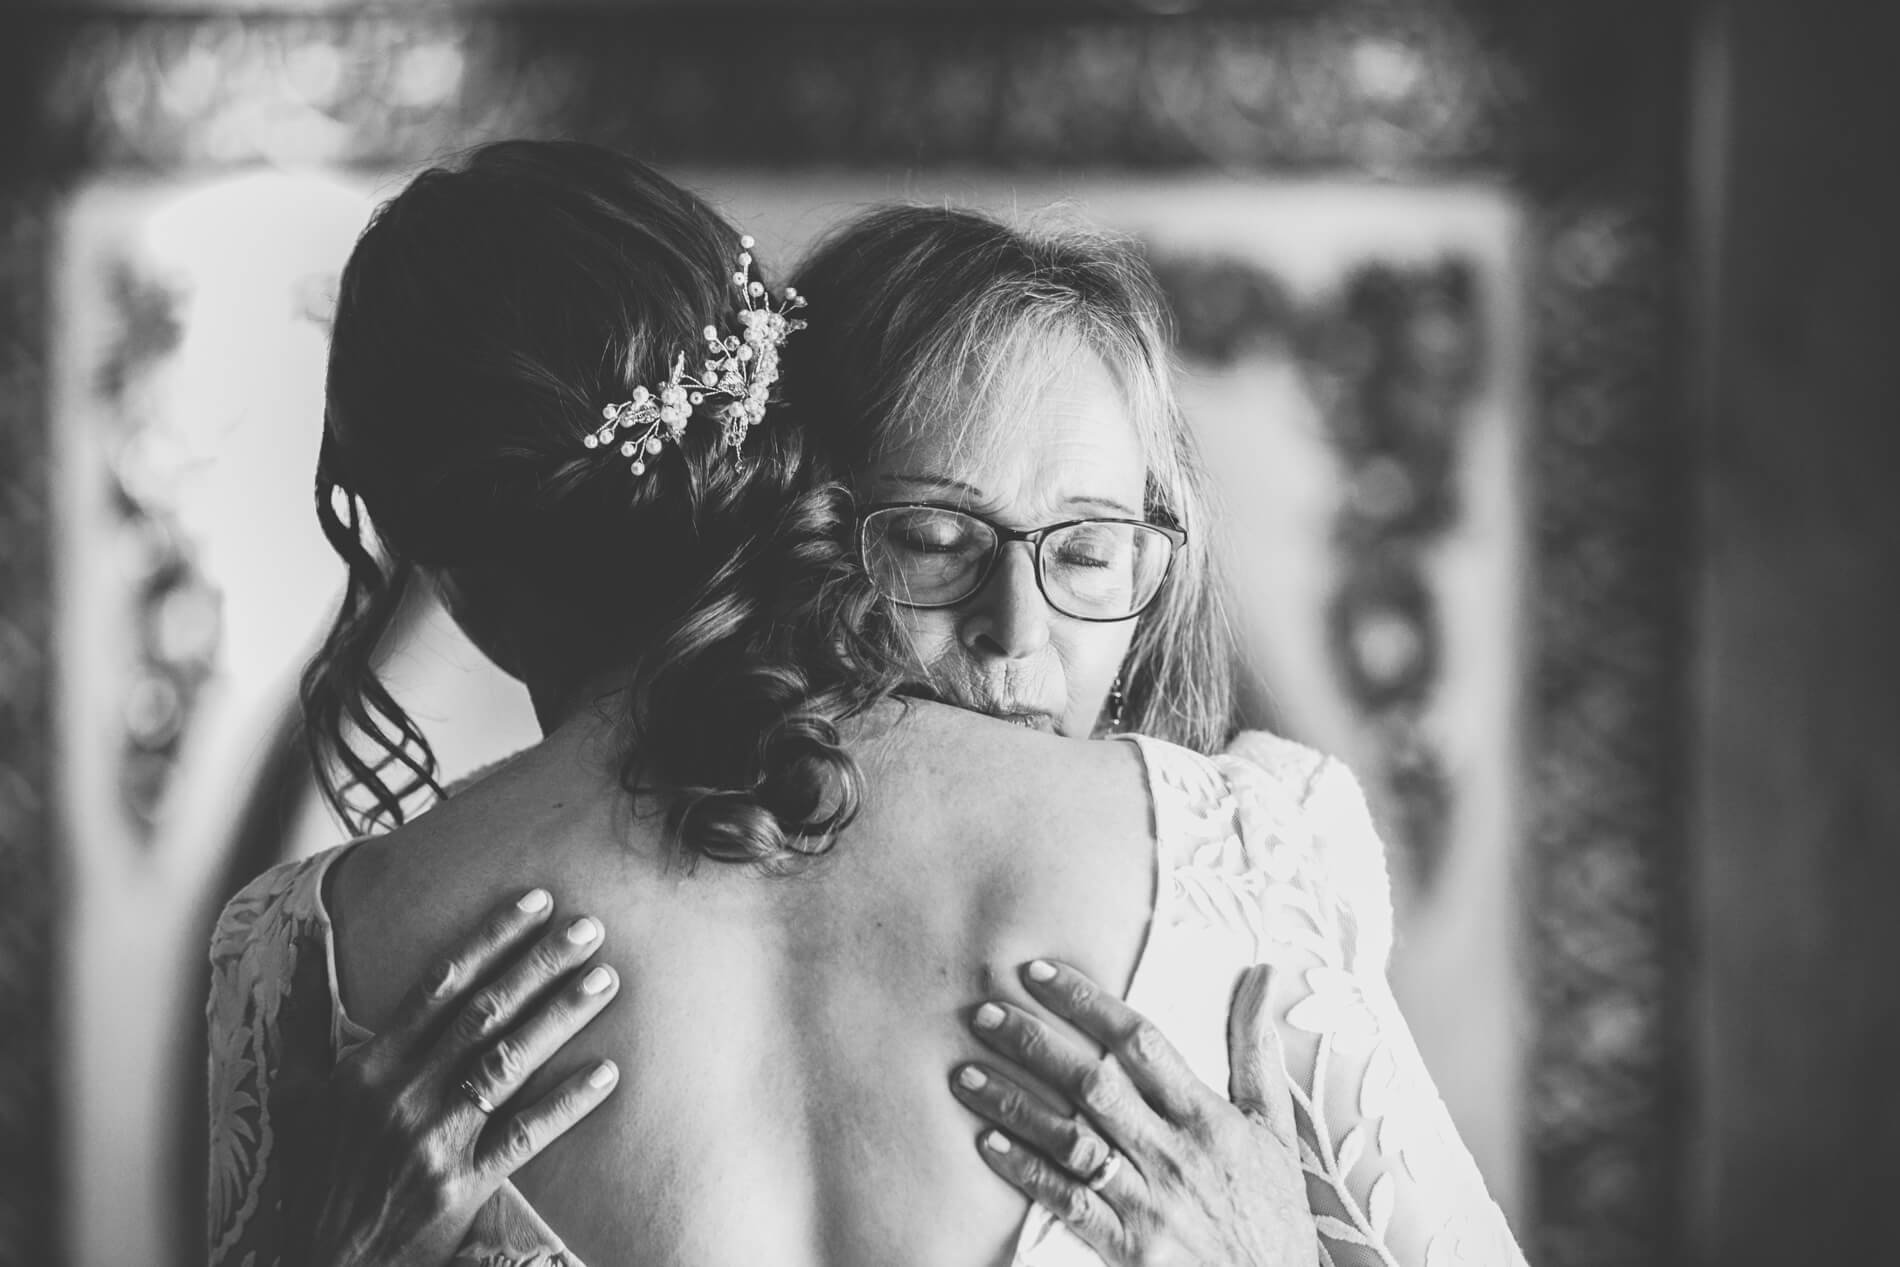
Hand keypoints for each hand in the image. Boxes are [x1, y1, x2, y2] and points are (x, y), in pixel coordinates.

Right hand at [283, 889, 621, 1266]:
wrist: (324, 1263)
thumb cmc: (315, 1172)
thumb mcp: (294, 1090)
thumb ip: (303, 1012)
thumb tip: (302, 937)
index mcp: (369, 1065)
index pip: (441, 983)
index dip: (492, 937)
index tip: (537, 902)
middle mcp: (404, 1094)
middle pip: (485, 1012)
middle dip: (541, 964)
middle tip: (589, 927)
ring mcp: (436, 1140)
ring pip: (509, 1061)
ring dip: (562, 1016)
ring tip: (607, 979)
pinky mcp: (463, 1185)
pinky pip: (525, 1134)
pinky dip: (568, 1101)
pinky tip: (607, 1072)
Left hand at [951, 960, 1313, 1265]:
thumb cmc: (1273, 1210)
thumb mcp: (1277, 1127)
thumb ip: (1257, 1050)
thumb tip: (1261, 974)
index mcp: (1208, 1118)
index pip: (1141, 1042)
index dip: (1088, 1002)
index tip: (1041, 974)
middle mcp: (1175, 1155)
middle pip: (1093, 1085)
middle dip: (1034, 1044)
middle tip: (986, 1015)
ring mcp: (1148, 1204)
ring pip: (1069, 1140)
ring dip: (1012, 1103)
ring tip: (965, 1074)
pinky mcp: (1128, 1249)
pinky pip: (1066, 1202)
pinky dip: (1025, 1171)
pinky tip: (987, 1143)